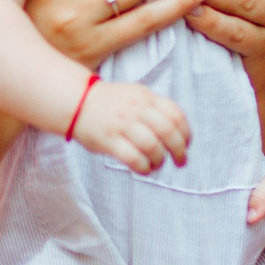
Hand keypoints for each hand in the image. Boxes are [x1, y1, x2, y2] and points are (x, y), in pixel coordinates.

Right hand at [68, 80, 190, 172]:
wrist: (78, 101)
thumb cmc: (111, 103)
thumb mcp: (135, 95)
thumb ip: (155, 109)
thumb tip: (179, 133)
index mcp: (145, 97)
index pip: (175, 114)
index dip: (186, 132)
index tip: (186, 144)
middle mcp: (135, 109)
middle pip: (167, 131)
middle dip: (179, 150)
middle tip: (180, 161)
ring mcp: (121, 124)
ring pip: (151, 146)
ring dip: (159, 160)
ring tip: (157, 164)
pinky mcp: (108, 140)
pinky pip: (132, 158)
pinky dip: (143, 167)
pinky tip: (144, 169)